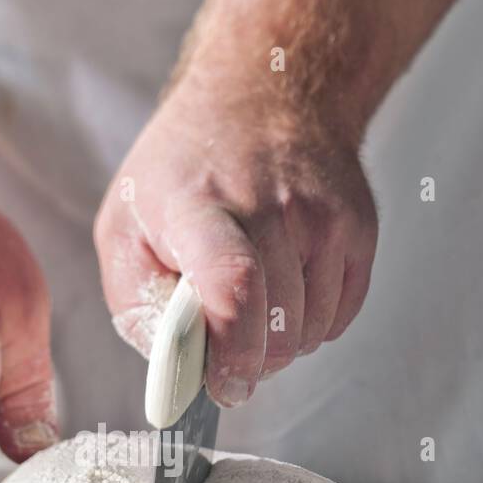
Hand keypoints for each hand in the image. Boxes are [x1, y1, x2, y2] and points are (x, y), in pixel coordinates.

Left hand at [95, 75, 377, 405]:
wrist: (265, 96)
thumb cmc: (183, 174)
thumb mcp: (125, 227)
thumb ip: (139, 305)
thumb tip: (175, 371)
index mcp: (198, 203)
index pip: (232, 283)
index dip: (232, 351)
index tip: (222, 385)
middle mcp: (268, 204)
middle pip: (279, 324)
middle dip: (251, 364)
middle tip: (226, 358)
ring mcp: (322, 213)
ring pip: (310, 332)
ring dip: (278, 345)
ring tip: (251, 303)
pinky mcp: (358, 226)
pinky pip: (339, 317)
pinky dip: (309, 326)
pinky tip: (284, 286)